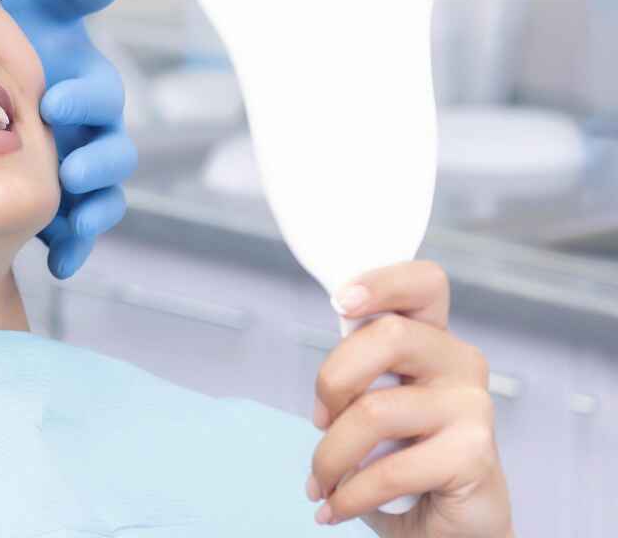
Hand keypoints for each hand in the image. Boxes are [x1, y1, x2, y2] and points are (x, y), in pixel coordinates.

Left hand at [3, 0, 137, 278]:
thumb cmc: (7, 45)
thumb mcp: (34, 13)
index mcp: (88, 90)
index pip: (101, 96)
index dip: (86, 99)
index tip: (55, 99)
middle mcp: (90, 135)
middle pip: (113, 153)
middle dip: (97, 162)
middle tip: (71, 167)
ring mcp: (75, 176)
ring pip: (102, 198)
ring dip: (94, 211)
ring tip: (75, 222)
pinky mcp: (57, 210)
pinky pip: (75, 234)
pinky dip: (74, 248)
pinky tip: (58, 262)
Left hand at [307, 261, 513, 536]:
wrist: (448, 529)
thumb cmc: (402, 461)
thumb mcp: (372, 408)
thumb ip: (358, 376)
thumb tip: (326, 380)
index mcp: (432, 340)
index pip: (424, 284)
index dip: (382, 282)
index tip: (340, 302)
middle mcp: (459, 362)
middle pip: (387, 335)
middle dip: (332, 379)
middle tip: (319, 420)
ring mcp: (472, 406)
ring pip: (373, 410)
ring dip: (329, 456)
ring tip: (320, 483)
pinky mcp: (474, 454)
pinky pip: (390, 469)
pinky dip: (349, 495)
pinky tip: (334, 508)